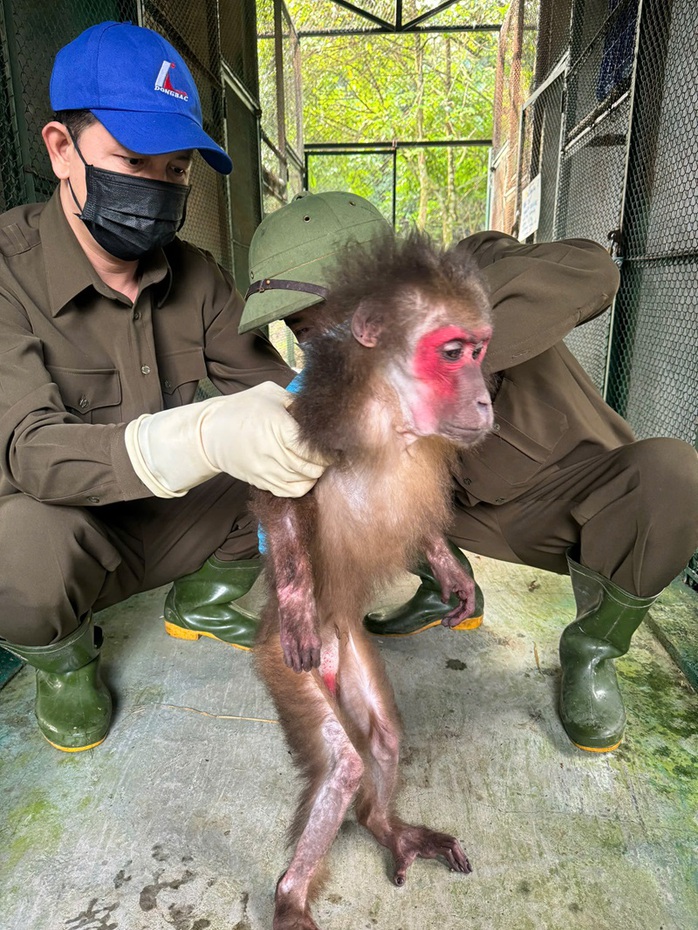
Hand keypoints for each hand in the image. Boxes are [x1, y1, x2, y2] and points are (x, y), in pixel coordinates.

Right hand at [201, 382, 325, 496]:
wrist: (209, 433)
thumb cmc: (242, 408)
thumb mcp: (269, 393)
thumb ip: (296, 401)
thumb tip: (320, 411)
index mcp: (276, 425)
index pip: (309, 448)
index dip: (326, 451)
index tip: (334, 447)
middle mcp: (270, 450)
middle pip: (308, 467)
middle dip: (324, 464)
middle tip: (329, 456)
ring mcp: (264, 469)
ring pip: (301, 481)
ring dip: (314, 475)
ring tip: (317, 464)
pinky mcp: (260, 481)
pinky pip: (289, 492)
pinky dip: (302, 486)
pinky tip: (303, 475)